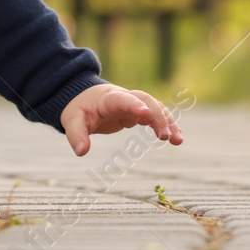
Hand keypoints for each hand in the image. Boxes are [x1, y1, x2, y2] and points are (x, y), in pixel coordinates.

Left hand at [59, 83, 183, 155]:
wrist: (83, 97)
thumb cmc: (78, 108)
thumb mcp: (71, 120)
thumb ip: (76, 135)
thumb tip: (81, 152)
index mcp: (108, 98)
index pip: (122, 99)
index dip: (133, 105)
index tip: (144, 113)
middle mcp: (123, 98)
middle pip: (146, 100)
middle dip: (158, 116)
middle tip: (166, 136)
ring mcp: (132, 104)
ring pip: (155, 107)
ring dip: (167, 121)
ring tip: (177, 140)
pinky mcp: (136, 112)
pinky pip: (154, 116)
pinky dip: (165, 125)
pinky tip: (175, 138)